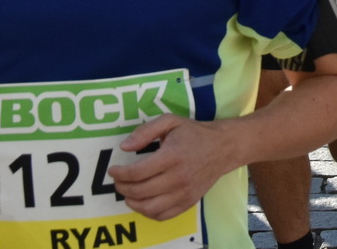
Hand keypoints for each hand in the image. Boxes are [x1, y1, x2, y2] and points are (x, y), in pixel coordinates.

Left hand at [112, 114, 227, 221]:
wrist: (223, 148)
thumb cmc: (194, 133)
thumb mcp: (170, 122)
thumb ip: (145, 131)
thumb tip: (124, 147)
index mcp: (172, 156)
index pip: (137, 172)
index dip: (119, 174)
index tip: (113, 170)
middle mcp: (178, 177)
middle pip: (140, 191)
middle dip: (122, 187)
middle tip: (118, 181)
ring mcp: (184, 193)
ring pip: (149, 208)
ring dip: (132, 202)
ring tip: (127, 193)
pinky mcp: (188, 202)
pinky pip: (162, 215)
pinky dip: (147, 212)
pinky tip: (143, 202)